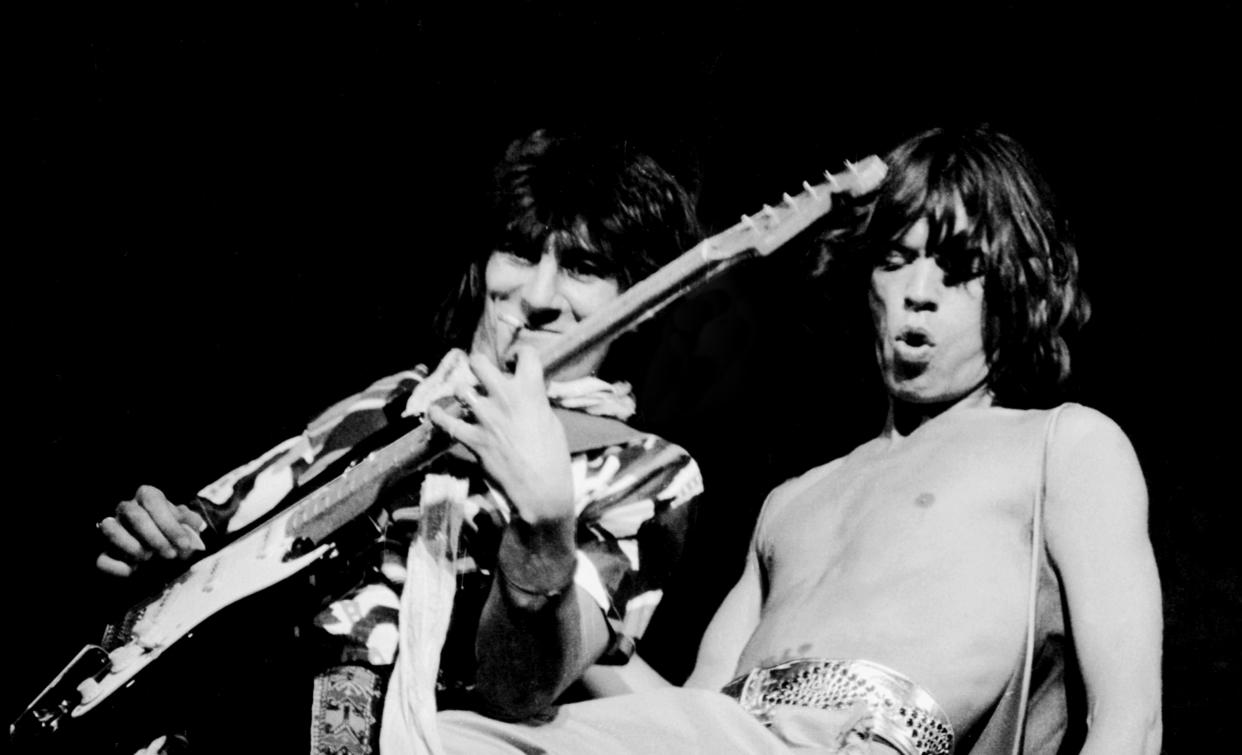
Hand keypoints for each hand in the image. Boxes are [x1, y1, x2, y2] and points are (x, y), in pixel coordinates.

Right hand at [95, 485, 206, 576]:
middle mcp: (126, 508)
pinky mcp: (104, 552)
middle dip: (154, 537)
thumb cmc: (175, 532)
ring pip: (110, 529)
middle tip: (170, 554)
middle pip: (134, 515)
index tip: (184, 544)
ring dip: (131, 546)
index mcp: (147, 496)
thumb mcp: (187, 525)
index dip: (169, 524)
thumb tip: (196, 525)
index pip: (153, 501)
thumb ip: (192, 523)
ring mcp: (113, 529)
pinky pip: (101, 559)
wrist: (164, 549)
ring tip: (149, 558)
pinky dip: (116, 567)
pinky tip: (132, 571)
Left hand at [427, 346, 573, 529]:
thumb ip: (535, 401)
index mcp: (531, 390)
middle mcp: (505, 397)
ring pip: (461, 389)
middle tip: (481, 373)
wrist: (541, 488)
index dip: (521, 355)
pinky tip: (436, 413)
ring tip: (467, 400)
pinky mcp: (472, 438)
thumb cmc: (553, 456)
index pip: (526, 354)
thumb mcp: (551, 420)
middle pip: (479, 362)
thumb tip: (527, 394)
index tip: (517, 361)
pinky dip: (438, 416)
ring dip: (463, 394)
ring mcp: (486, 418)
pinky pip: (445, 422)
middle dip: (479, 365)